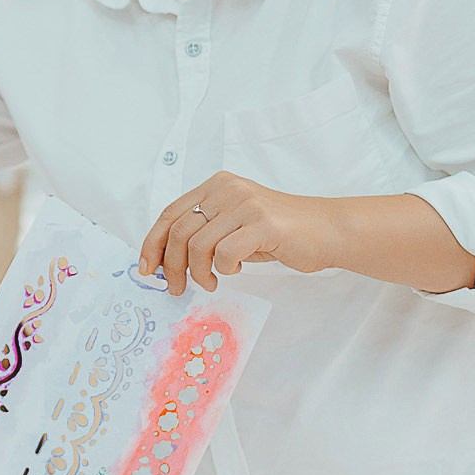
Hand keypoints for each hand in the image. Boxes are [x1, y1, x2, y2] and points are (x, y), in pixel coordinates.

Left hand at [140, 173, 341, 294]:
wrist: (327, 230)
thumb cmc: (280, 233)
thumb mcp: (235, 223)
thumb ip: (205, 231)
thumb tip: (166, 258)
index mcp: (217, 186)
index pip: (170, 213)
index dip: (153, 243)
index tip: (147, 269)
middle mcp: (228, 190)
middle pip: (179, 232)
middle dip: (171, 266)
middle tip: (176, 288)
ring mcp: (245, 205)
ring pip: (197, 246)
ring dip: (198, 273)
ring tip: (211, 281)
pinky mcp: (262, 224)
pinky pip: (224, 254)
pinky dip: (224, 270)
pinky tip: (236, 270)